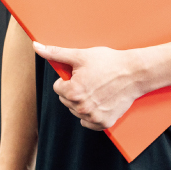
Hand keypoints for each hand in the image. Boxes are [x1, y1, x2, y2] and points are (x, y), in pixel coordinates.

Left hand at [32, 42, 146, 130]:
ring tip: (97, 89)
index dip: (68, 79)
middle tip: (90, 80)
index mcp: (73, 92)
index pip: (58, 88)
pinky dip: (92, 114)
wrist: (134, 73)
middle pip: (66, 100)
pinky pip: (88, 123)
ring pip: (76, 111)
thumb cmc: (108, 62)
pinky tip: (100, 101)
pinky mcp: (104, 123)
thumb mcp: (80, 55)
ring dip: (82, 102)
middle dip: (74, 91)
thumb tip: (36, 46)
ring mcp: (93, 117)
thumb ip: (55, 53)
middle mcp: (81, 108)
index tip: (82, 74)